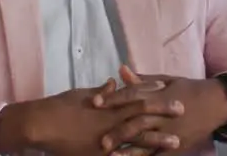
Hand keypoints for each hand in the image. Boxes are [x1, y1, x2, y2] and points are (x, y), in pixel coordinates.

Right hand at [0, 81, 182, 155]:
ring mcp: (107, 141)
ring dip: (159, 141)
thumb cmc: (61, 107)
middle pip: (142, 116)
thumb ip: (101, 91)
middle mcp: (110, 121)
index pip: (135, 96)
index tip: (168, 88)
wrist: (43, 125)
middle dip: (163, 114)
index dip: (152, 92)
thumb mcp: (82, 94)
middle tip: (183, 110)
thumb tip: (113, 83)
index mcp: (107, 104)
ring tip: (177, 142)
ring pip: (138, 141)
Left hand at [94, 66, 226, 154]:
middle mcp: (163, 114)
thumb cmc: (188, 89)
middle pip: (137, 123)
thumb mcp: (167, 80)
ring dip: (128, 150)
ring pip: (146, 142)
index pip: (133, 96)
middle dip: (118, 131)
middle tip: (100, 140)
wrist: (216, 103)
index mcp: (159, 95)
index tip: (95, 102)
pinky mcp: (177, 146)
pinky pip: (158, 155)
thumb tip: (121, 69)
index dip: (113, 99)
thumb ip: (142, 79)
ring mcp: (171, 132)